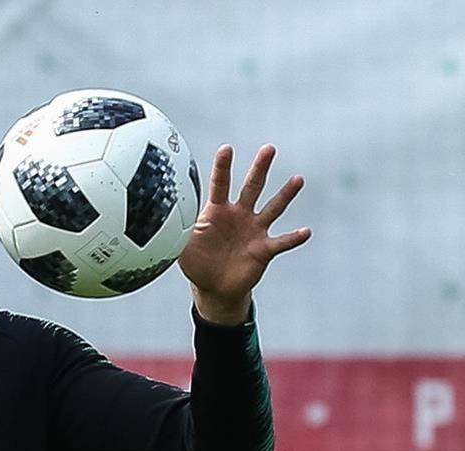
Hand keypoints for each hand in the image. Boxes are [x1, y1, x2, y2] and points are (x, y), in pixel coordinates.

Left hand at [178, 144, 309, 323]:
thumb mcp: (181, 247)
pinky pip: (281, 242)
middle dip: (260, 168)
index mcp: (217, 211)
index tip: (227, 148)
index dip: (223, 167)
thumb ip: (175, 232)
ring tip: (298, 180)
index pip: (220, 184)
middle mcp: (239, 215)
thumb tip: (158, 221)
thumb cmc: (197, 262)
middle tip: (269, 148)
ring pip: (272, 208)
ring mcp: (254, 231)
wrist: (214, 287)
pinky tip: (306, 231)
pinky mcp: (264, 250)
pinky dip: (293, 238)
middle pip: (251, 187)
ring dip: (285, 194)